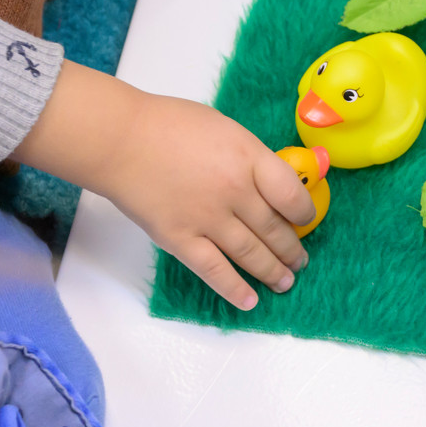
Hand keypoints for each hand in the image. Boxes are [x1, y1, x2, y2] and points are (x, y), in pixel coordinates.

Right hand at [17, 62, 313, 309]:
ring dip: (272, 271)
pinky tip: (250, 301)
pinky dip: (234, 288)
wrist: (120, 140)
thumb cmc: (171, 125)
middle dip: (292, 250)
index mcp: (250, 159)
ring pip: (251, 253)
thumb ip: (251, 158)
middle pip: (274, 229)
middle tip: (300, 262)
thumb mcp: (227, 129)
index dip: (304, 212)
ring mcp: (208, 218)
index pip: (291, 194)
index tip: (305, 220)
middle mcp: (236, 192)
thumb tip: (270, 182)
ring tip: (285, 282)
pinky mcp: (180, 239)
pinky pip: (214, 270)